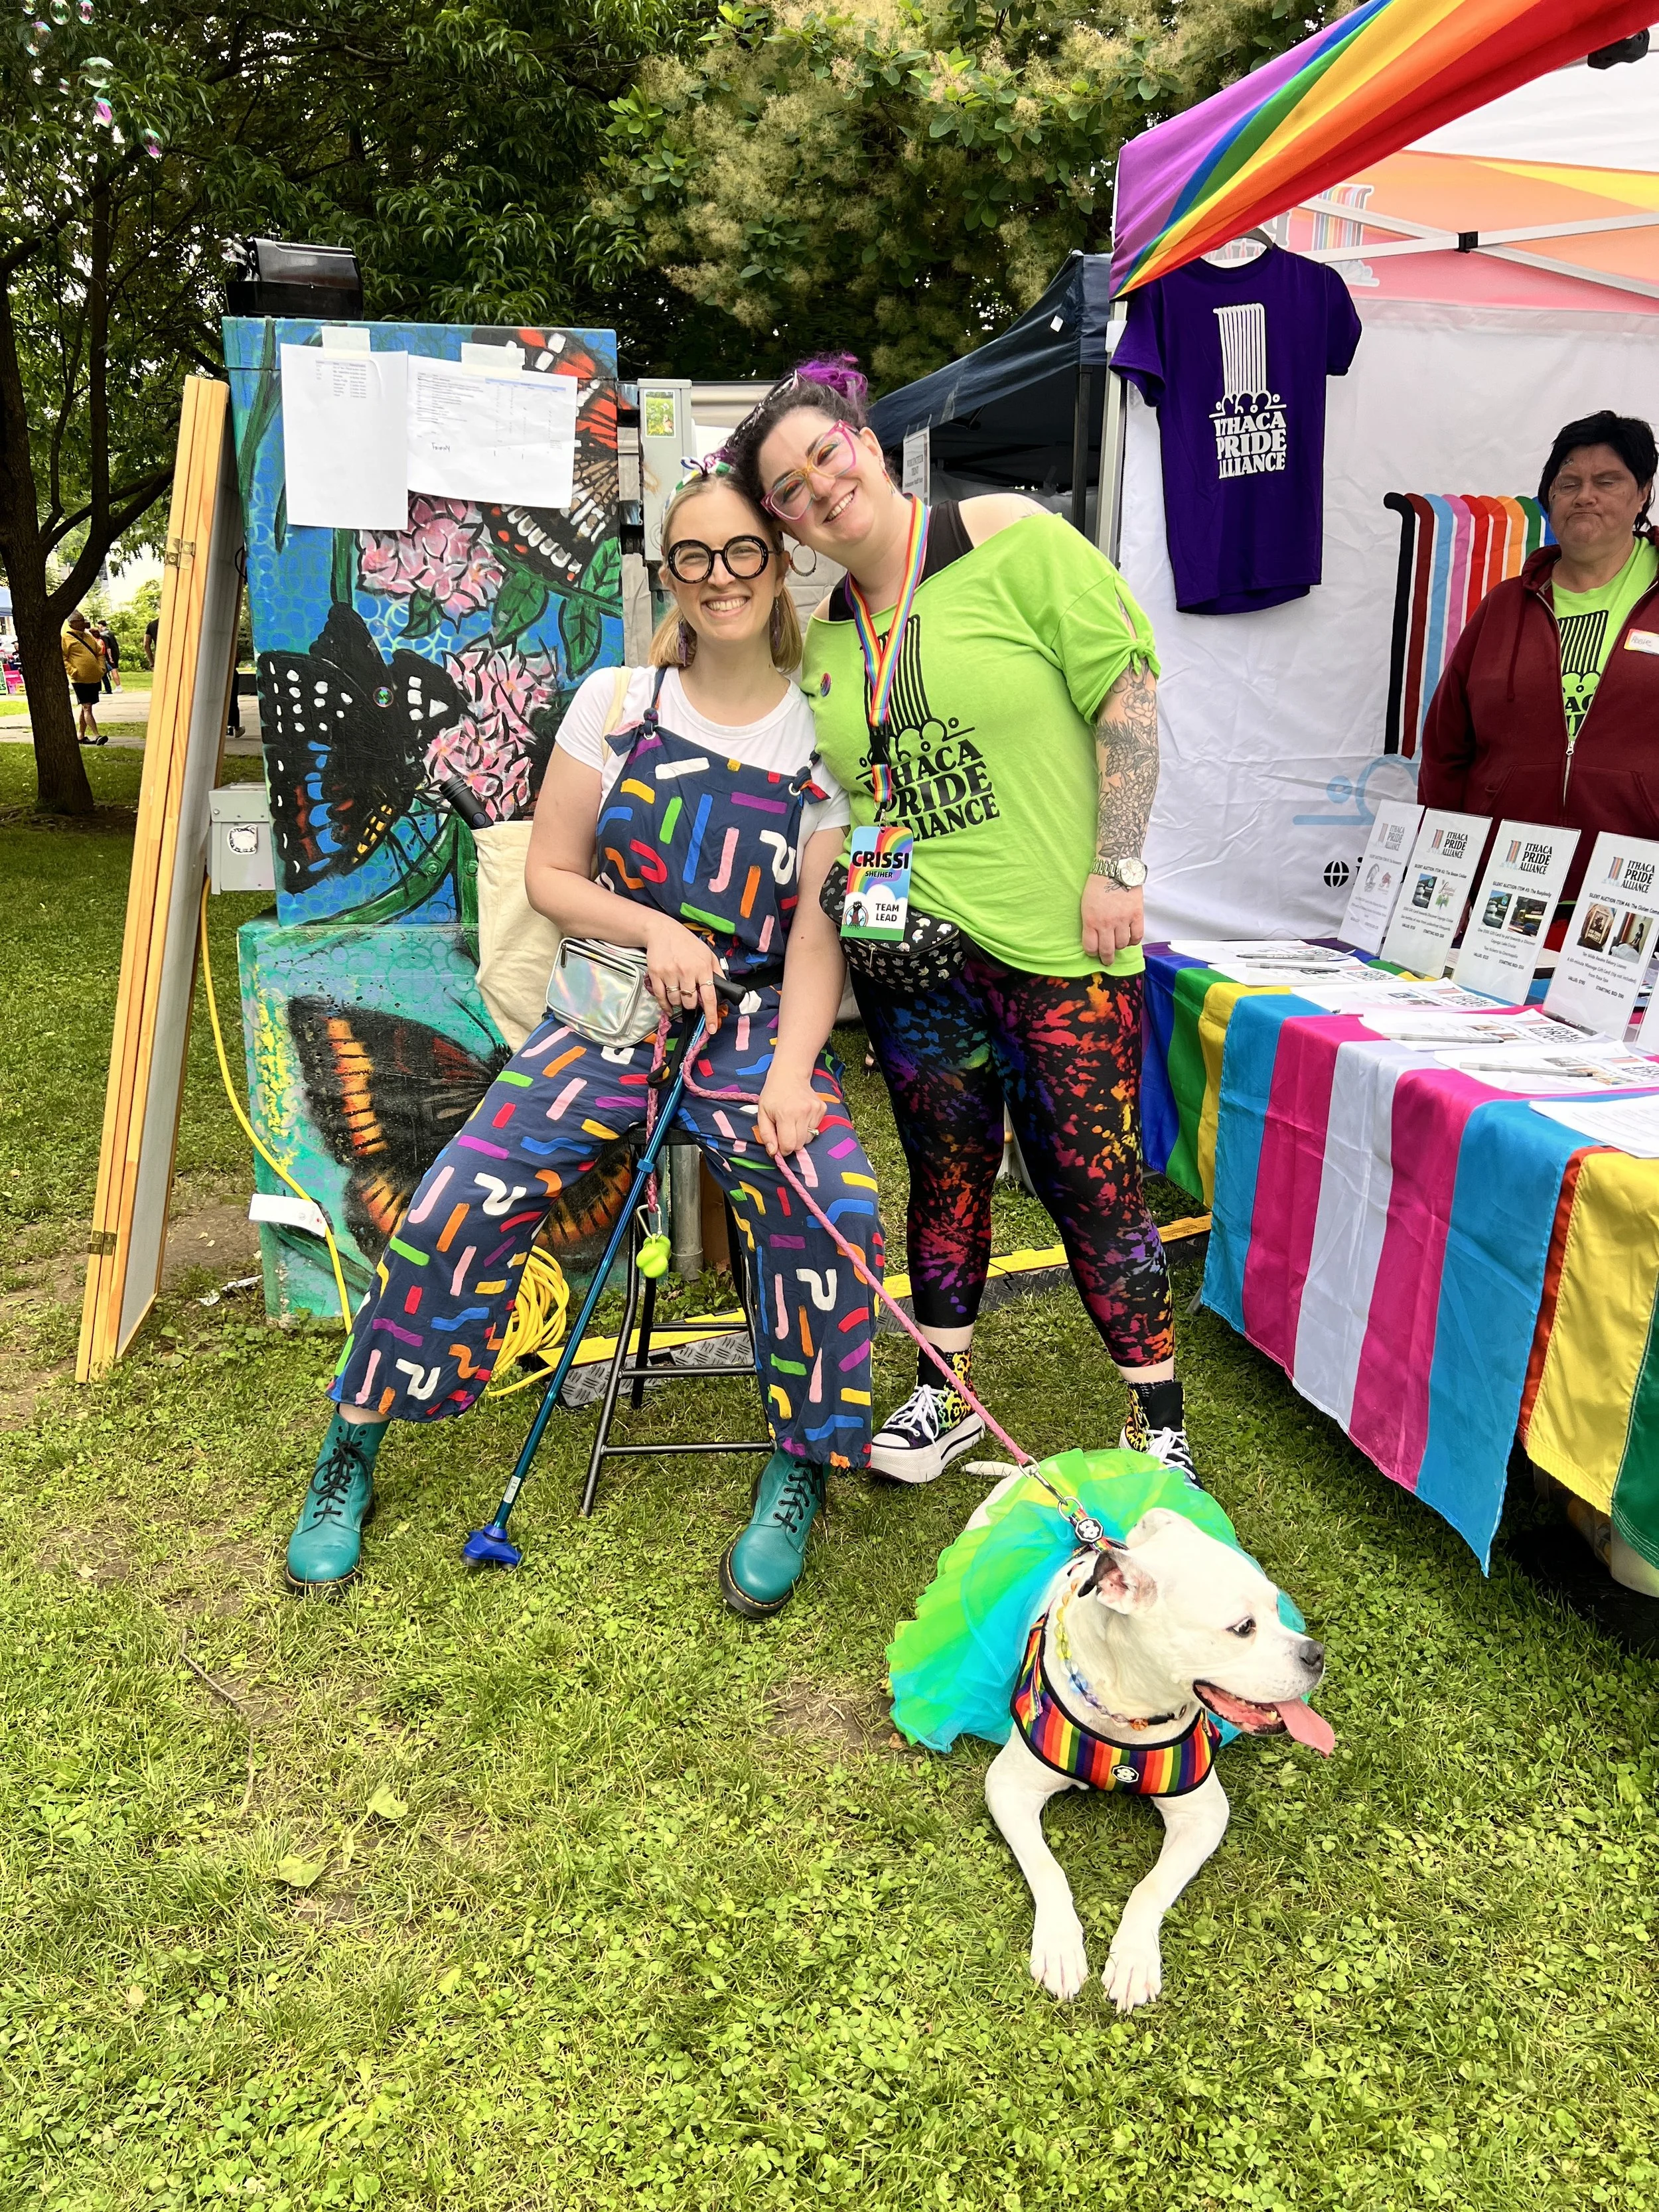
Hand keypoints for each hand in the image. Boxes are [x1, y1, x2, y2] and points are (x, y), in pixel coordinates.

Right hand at [642, 916, 720, 1031]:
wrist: (662, 931)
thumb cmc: (687, 943)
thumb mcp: (707, 954)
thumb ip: (717, 972)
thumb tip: (723, 989)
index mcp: (703, 968)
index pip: (709, 997)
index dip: (711, 1015)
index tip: (712, 1028)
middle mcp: (687, 971)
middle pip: (690, 1002)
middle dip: (691, 1005)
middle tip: (690, 999)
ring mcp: (670, 973)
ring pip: (676, 1001)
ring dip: (678, 1003)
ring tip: (679, 994)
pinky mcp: (656, 974)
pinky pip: (661, 997)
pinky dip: (665, 1006)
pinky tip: (669, 1006)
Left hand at [755, 1070, 827, 1160]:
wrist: (790, 1075)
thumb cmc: (773, 1095)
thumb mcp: (762, 1113)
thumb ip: (766, 1134)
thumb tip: (773, 1152)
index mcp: (786, 1114)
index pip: (789, 1145)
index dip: (783, 1149)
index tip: (779, 1144)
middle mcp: (803, 1112)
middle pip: (800, 1144)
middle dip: (791, 1143)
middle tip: (785, 1131)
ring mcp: (815, 1110)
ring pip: (810, 1138)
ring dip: (800, 1135)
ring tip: (793, 1121)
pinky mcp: (822, 1108)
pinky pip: (816, 1128)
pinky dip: (808, 1126)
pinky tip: (802, 1115)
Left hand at [1081, 875, 1143, 965]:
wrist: (1114, 869)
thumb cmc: (1097, 885)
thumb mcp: (1086, 905)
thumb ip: (1090, 922)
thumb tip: (1095, 937)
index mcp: (1091, 921)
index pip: (1091, 947)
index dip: (1092, 953)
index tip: (1094, 952)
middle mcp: (1106, 923)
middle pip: (1107, 950)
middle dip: (1106, 959)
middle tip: (1108, 961)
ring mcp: (1123, 920)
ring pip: (1122, 944)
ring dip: (1119, 947)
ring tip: (1118, 944)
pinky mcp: (1136, 915)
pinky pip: (1137, 936)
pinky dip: (1133, 941)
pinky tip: (1130, 938)